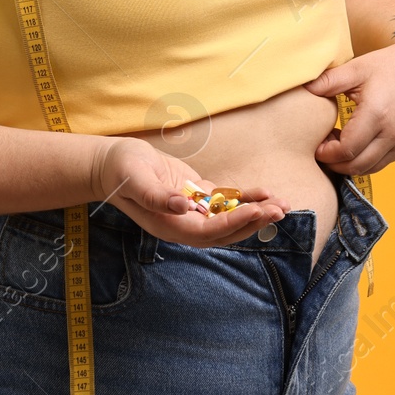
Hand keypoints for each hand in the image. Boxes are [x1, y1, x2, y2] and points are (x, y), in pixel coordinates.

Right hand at [94, 138, 287, 246]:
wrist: (111, 163)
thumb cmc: (120, 169)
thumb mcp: (134, 178)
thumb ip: (155, 195)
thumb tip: (183, 206)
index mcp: (169, 225)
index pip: (208, 232)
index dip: (234, 224)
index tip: (257, 211)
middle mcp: (184, 223)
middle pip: (225, 232)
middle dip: (254, 222)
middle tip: (280, 210)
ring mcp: (191, 211)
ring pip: (230, 218)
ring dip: (256, 212)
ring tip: (282, 204)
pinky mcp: (195, 195)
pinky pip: (225, 202)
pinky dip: (245, 198)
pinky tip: (265, 192)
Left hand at [304, 37, 394, 175]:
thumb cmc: (387, 65)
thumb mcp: (356, 68)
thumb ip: (327, 81)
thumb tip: (301, 89)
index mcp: (377, 113)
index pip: (346, 150)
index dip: (326, 153)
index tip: (316, 144)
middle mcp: (393, 132)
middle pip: (356, 165)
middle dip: (335, 163)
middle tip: (323, 148)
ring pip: (369, 168)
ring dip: (350, 164)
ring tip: (339, 144)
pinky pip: (382, 163)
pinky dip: (365, 161)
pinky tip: (356, 144)